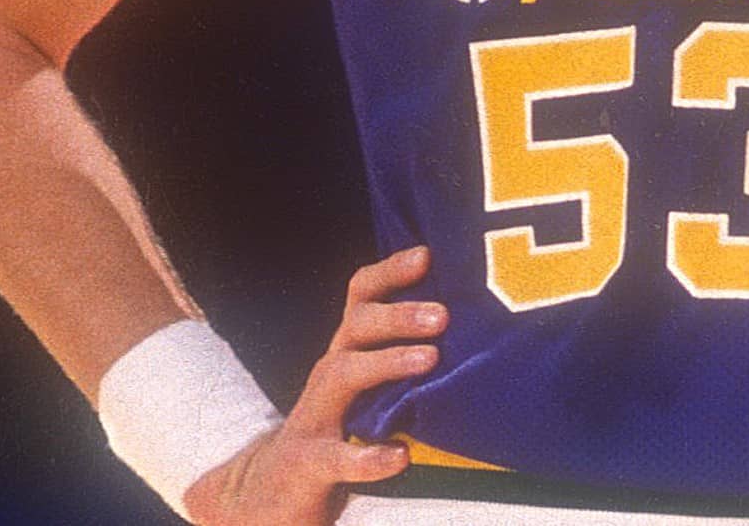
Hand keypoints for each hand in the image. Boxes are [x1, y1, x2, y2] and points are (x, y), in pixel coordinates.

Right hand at [183, 245, 445, 524]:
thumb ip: (403, 357)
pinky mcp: (309, 463)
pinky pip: (336, 457)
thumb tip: (475, 330)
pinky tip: (401, 455)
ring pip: (343, 373)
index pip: (362, 296)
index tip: (427, 254)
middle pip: (356, 326)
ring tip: (431, 360)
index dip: (390, 271)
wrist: (273, 493)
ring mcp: (314, 416)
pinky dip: (369, 456)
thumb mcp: (368, 387)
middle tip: (444, 315)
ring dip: (388, 362)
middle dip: (398, 315)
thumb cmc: (340, 429)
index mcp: (348, 349)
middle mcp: (330, 372)